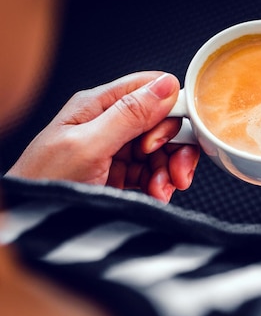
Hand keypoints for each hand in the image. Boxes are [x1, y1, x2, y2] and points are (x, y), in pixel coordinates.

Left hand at [7, 72, 199, 201]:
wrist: (29, 231)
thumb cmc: (45, 186)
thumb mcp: (88, 147)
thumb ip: (129, 115)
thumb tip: (166, 84)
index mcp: (96, 105)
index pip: (149, 89)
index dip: (169, 111)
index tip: (169, 139)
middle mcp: (107, 123)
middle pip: (161, 122)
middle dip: (175, 147)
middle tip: (176, 171)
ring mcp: (114, 150)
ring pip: (161, 149)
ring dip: (169, 170)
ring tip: (162, 190)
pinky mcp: (118, 175)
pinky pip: (152, 172)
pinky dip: (160, 184)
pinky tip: (156, 196)